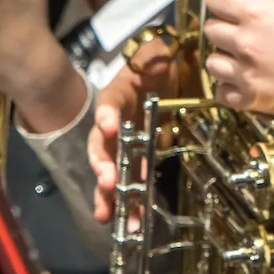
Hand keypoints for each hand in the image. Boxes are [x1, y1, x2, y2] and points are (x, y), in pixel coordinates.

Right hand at [89, 34, 175, 224]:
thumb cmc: (159, 62)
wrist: (171, 72)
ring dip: (109, 194)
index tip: (109, 125)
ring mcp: (125, 143)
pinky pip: (132, 180)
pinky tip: (132, 220)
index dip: (107, 114)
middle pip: (102, 145)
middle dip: (102, 164)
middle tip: (106, 181)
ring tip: (108, 216)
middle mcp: (115, 123)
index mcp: (119, 95)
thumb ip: (155, 56)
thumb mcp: (158, 53)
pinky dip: (130, 201)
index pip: (109, 103)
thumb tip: (158, 57)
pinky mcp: (138, 158)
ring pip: (111, 170)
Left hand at [203, 0, 273, 116]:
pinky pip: (222, 91)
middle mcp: (245, 43)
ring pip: (212, 61)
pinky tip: (248, 77)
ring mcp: (245, 73)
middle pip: (212, 28)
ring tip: (247, 55)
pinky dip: (230, 85)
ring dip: (226, 55)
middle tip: (248, 26)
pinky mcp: (251, 99)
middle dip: (227, 23)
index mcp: (257, 13)